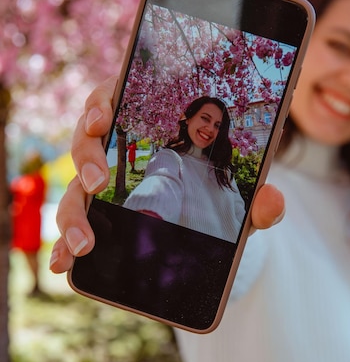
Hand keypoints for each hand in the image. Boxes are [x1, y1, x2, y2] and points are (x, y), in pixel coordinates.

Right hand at [49, 77, 284, 273]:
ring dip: (72, 212)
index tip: (103, 117)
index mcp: (142, 118)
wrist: (204, 209)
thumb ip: (255, 195)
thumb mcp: (236, 187)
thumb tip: (273, 202)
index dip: (102, 102)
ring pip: (76, 187)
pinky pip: (76, 221)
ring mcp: (100, 177)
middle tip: (98, 181)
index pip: (113, 96)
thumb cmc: (213, 182)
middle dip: (87, 159)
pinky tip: (66, 265)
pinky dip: (65, 243)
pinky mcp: (96, 210)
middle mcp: (113, 144)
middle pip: (86, 141)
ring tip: (83, 244)